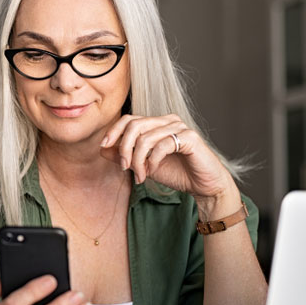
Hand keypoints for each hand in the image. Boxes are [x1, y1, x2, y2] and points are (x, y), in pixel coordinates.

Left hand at [99, 113, 235, 203]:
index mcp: (157, 123)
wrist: (203, 186)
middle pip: (134, 125)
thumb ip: (125, 156)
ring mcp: (180, 127)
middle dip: (124, 148)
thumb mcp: (144, 165)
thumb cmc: (176, 173)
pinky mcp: (190, 138)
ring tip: (141, 175)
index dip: (114, 131)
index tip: (104, 146)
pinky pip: (162, 145)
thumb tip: (103, 148)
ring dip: (138, 160)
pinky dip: (153, 160)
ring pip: (146, 137)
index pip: (129, 119)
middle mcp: (168, 121)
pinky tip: (152, 171)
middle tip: (124, 168)